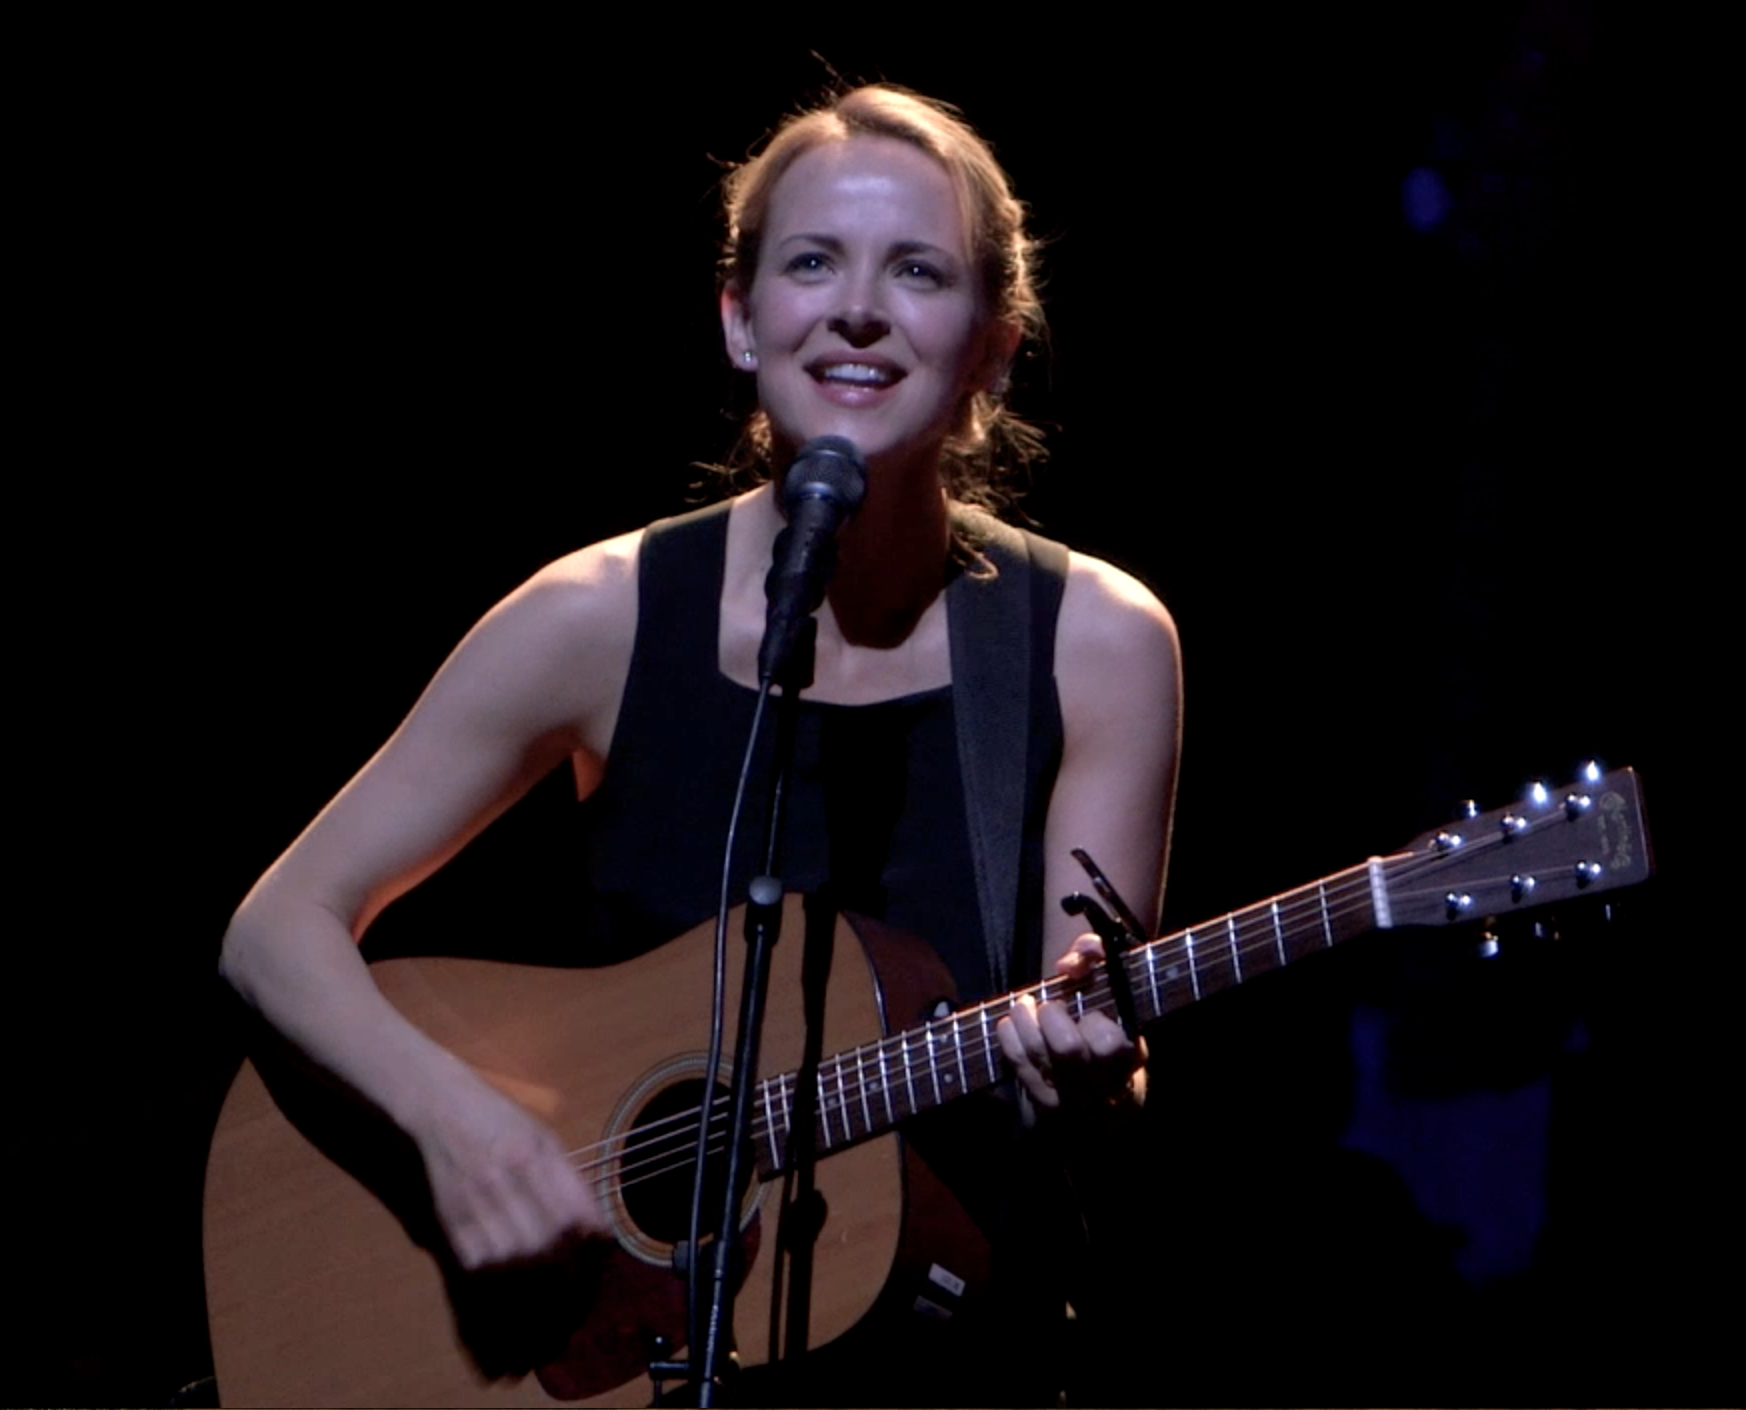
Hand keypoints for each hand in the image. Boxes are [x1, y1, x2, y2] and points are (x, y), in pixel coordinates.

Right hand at [414, 1076, 609, 1272]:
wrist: (444, 1107)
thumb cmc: (503, 1119)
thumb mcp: (544, 1138)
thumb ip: (570, 1181)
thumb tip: (598, 1226)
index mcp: (529, 1156)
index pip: (564, 1216)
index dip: (581, 1235)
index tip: (587, 1237)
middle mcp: (498, 1180)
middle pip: (537, 1241)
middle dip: (557, 1252)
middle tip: (563, 1249)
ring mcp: (470, 1199)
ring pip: (507, 1256)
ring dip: (526, 1261)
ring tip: (534, 1250)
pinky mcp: (447, 1215)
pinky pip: (475, 1258)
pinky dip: (494, 1262)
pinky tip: (503, 1248)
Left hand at [997, 936, 1145, 1114]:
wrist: (1105, 1101)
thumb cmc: (1108, 1031)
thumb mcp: (1115, 995)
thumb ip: (1094, 956)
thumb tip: (1069, 963)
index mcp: (1127, 1059)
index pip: (1108, 1043)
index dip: (1094, 1021)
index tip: (1090, 1012)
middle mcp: (1101, 1084)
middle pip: (1067, 1048)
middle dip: (1051, 1016)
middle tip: (1050, 1007)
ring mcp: (1071, 1097)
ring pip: (1037, 1053)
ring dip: (1024, 1018)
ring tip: (1025, 1006)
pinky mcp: (1043, 1102)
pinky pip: (1018, 1062)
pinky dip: (1009, 1035)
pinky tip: (1013, 1023)